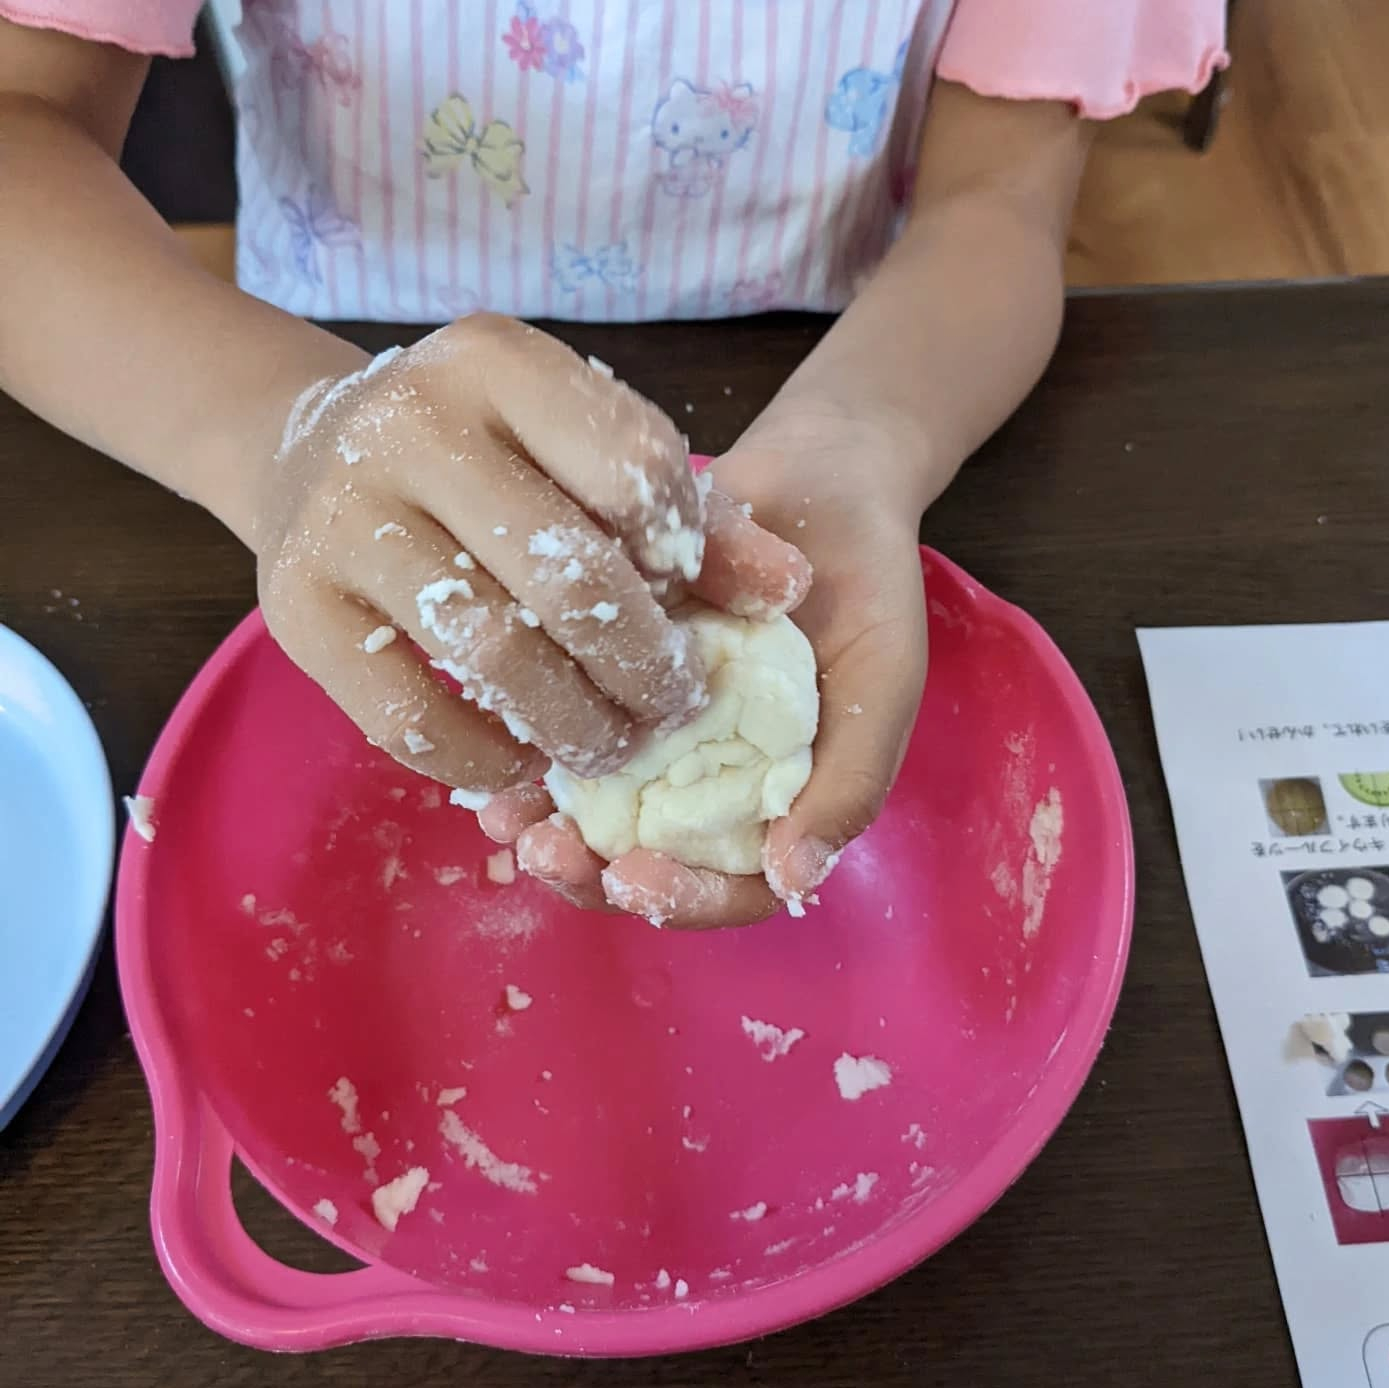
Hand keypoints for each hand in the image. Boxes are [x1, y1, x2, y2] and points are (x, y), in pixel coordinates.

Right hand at [252, 316, 808, 794]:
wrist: (311, 449)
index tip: (687, 610)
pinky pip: (407, 718)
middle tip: (671, 709)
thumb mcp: (579, 448)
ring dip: (573, 726)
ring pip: (493, 654)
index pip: (635, 471)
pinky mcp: (295, 608)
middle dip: (643, 667)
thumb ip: (688, 515)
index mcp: (498, 361)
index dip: (683, 561)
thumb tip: (785, 591)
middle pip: (570, 577)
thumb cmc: (482, 456)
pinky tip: (523, 761)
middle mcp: (409, 423)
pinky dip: (482, 759)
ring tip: (610, 746)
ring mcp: (340, 516)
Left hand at [495, 401, 928, 927]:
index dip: (685, 898)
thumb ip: (848, 781)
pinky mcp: (610, 674)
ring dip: (548, 829)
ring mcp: (656, 731)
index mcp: (776, 799)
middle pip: (649, 859)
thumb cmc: (870, 587)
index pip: (731, 883)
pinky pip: (566, 727)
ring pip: (595, 809)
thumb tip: (791, 881)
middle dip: (593, 873)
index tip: (637, 879)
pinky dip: (528, 755)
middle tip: (546, 856)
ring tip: (508, 824)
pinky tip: (495, 765)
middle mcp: (709, 779)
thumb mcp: (882, 684)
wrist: (824, 477)